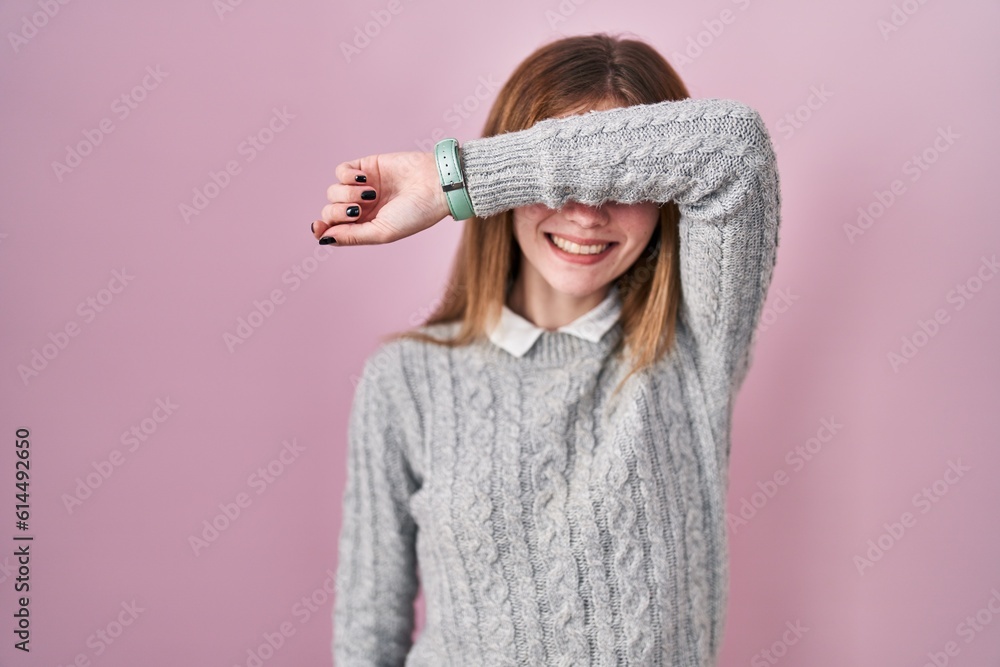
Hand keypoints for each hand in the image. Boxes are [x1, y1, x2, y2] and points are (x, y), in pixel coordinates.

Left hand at [311, 151, 451, 245]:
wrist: (435, 185)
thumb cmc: (415, 214)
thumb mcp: (383, 232)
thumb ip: (352, 236)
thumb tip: (324, 239)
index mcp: (366, 227)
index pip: (334, 229)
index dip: (322, 228)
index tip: (317, 226)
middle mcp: (362, 208)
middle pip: (331, 210)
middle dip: (338, 211)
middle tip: (358, 210)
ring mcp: (362, 187)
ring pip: (333, 191)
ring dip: (346, 194)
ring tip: (370, 194)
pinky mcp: (365, 166)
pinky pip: (341, 171)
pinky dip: (348, 176)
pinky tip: (365, 179)